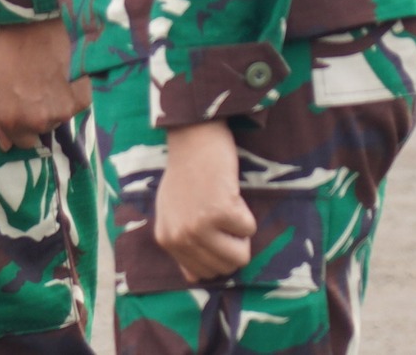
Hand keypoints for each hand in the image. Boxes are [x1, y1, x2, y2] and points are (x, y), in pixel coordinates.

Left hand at [0, 19, 88, 148]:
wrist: (34, 23)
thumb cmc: (6, 49)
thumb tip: (3, 145)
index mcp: (10, 118)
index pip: (19, 142)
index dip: (17, 127)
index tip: (18, 108)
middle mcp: (37, 121)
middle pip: (39, 132)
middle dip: (34, 118)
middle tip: (32, 91)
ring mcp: (61, 111)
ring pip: (56, 120)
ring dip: (51, 108)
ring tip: (45, 81)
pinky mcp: (80, 99)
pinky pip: (74, 106)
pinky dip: (69, 96)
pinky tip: (61, 78)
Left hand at [154, 120, 254, 282]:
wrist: (192, 138)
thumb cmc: (185, 173)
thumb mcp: (172, 211)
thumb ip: (180, 244)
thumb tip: (193, 278)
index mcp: (166, 239)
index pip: (203, 274)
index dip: (217, 253)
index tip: (212, 228)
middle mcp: (180, 236)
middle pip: (225, 267)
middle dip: (232, 244)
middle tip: (219, 214)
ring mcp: (199, 226)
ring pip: (240, 256)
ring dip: (240, 232)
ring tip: (224, 206)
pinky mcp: (221, 212)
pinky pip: (249, 229)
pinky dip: (246, 212)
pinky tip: (227, 193)